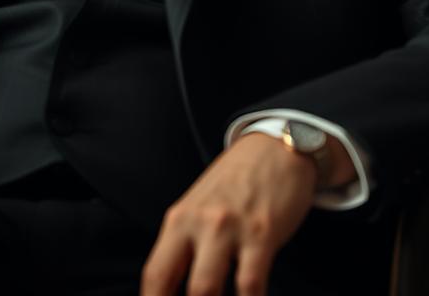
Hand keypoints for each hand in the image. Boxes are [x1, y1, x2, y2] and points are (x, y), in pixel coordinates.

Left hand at [140, 132, 315, 295]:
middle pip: (178, 287)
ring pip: (207, 289)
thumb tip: (173, 288)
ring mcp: (229, 228)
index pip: (155, 275)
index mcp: (179, 219)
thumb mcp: (199, 207)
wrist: (274, 148)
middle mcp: (199, 223)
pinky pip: (250, 285)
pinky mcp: (262, 233)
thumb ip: (186, 244)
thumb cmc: (235, 183)